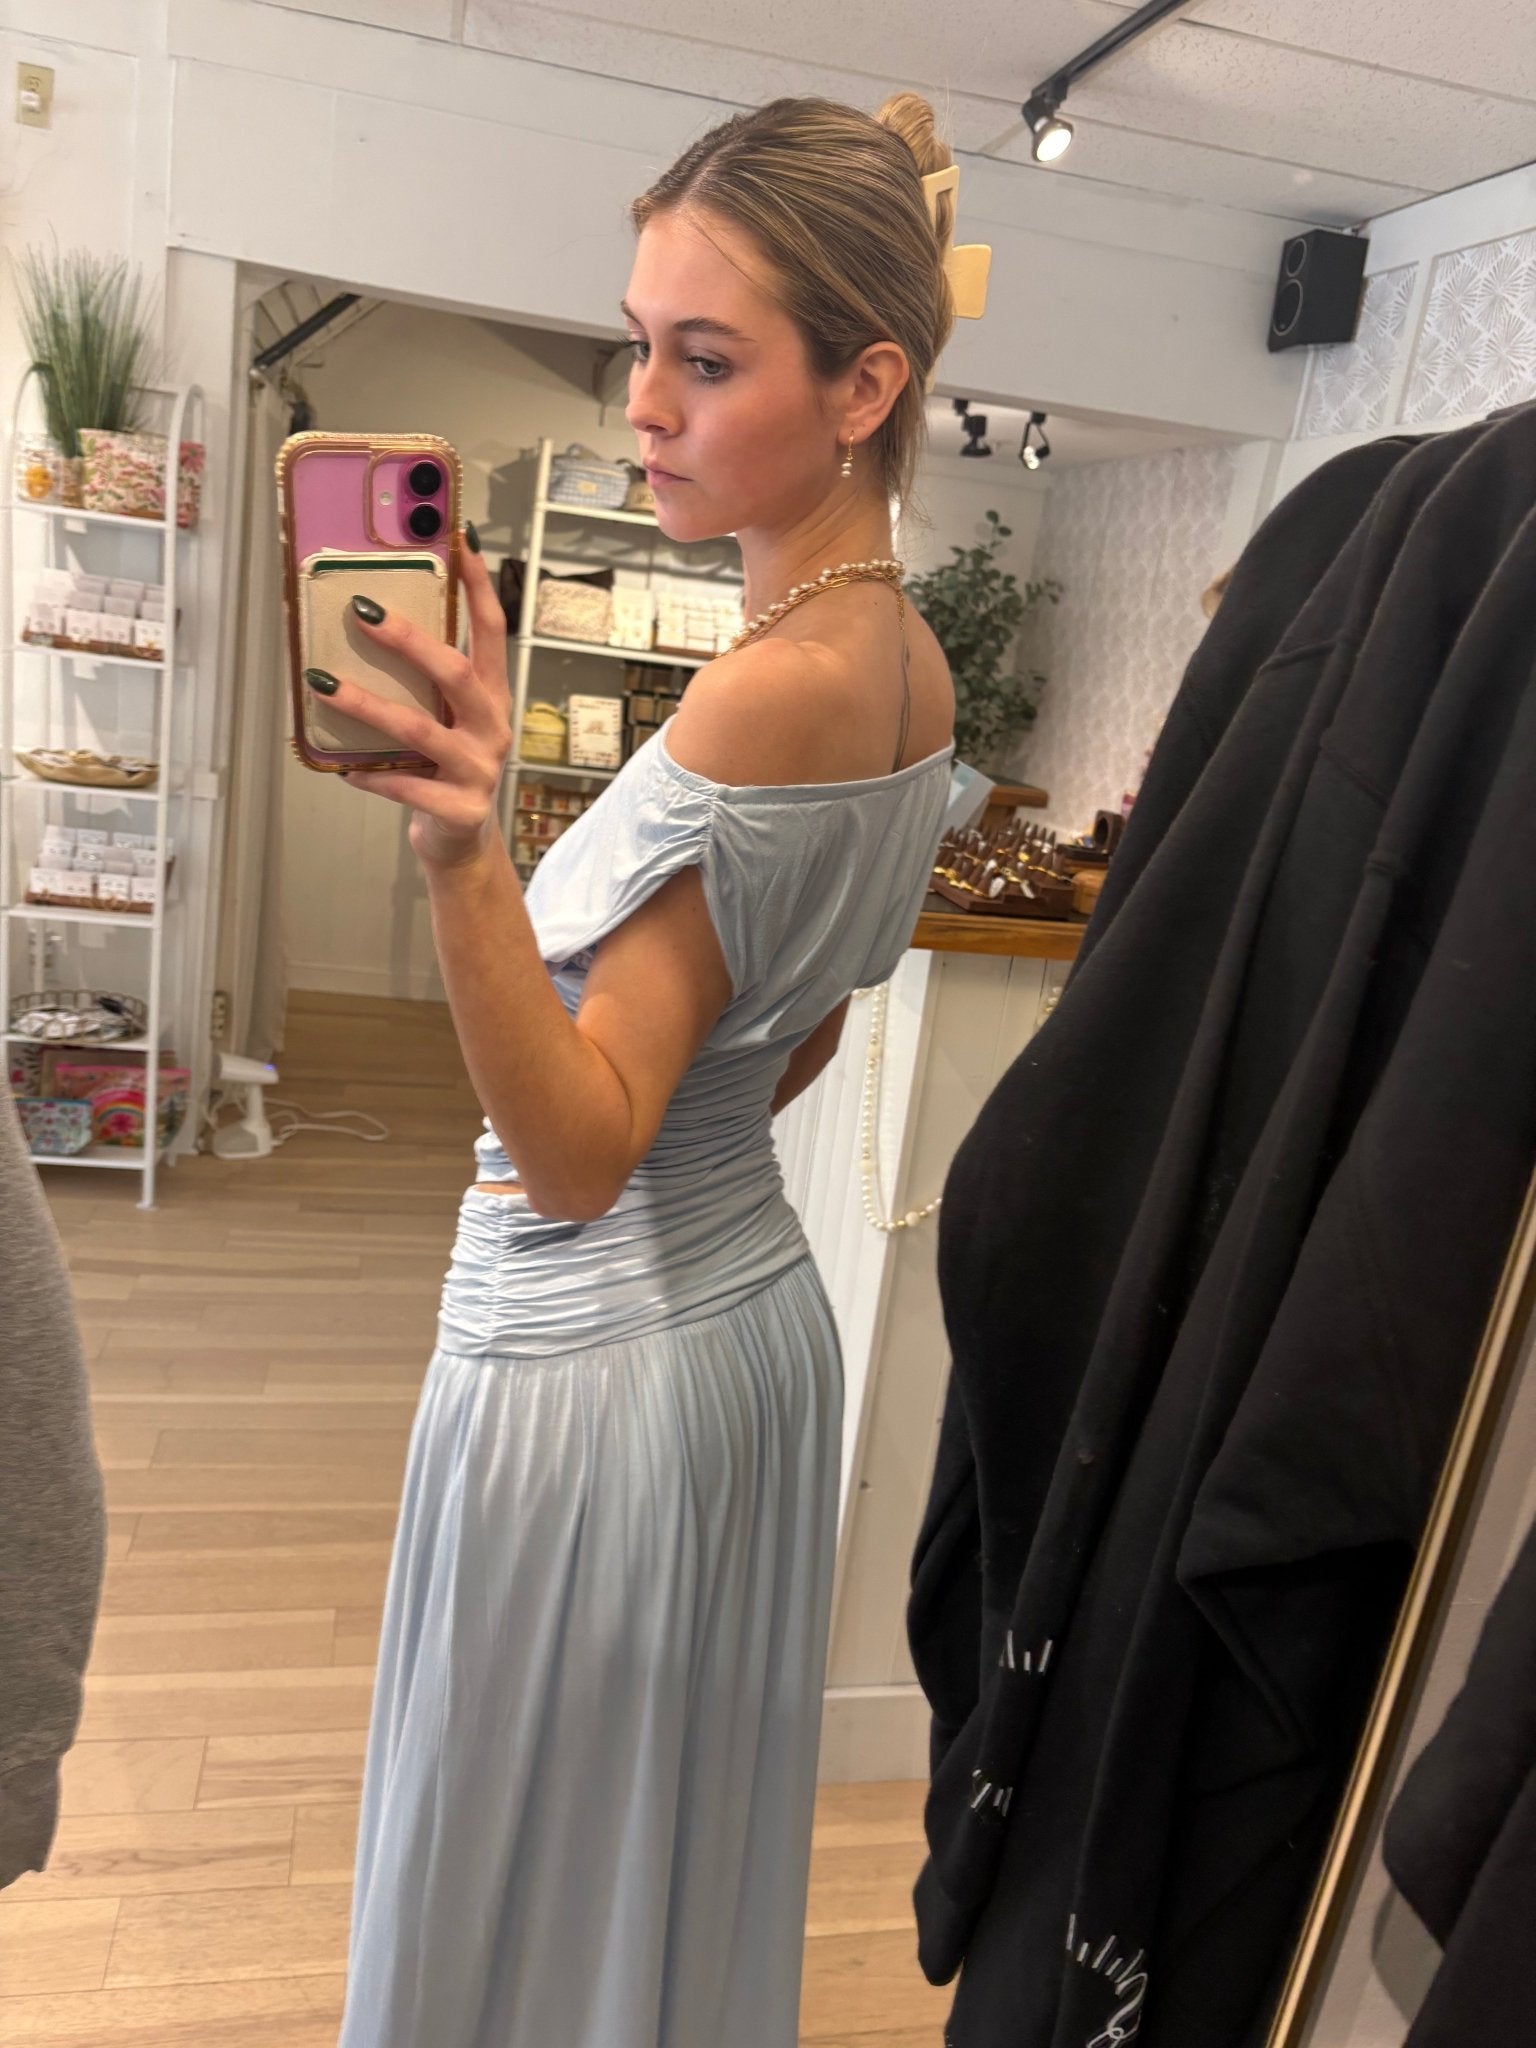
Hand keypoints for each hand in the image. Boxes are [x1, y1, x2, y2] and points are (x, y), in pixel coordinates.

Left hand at [312, 532, 511, 869]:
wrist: (460, 841)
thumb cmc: (443, 767)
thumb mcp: (445, 718)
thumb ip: (425, 681)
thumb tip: (369, 620)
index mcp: (491, 695)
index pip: (491, 629)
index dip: (478, 584)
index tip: (460, 538)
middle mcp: (492, 726)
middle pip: (454, 672)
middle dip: (408, 639)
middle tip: (362, 611)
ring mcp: (480, 769)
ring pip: (420, 728)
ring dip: (366, 705)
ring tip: (322, 683)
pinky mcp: (460, 808)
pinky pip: (408, 786)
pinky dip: (373, 776)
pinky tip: (344, 770)